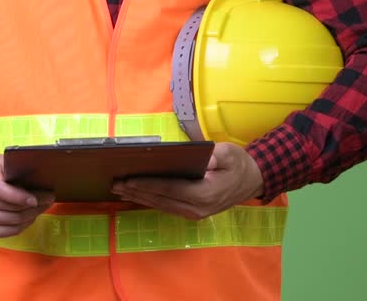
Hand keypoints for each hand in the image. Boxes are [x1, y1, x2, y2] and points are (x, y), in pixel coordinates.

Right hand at [0, 154, 54, 238]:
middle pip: (9, 208)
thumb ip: (15, 167)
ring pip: (11, 222)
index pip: (1, 190)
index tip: (36, 199)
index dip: (20, 197)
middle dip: (34, 206)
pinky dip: (22, 226)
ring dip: (31, 216)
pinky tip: (29, 217)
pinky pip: (6, 232)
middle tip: (48, 199)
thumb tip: (39, 177)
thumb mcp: (1, 161)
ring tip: (41, 208)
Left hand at [111, 142, 264, 219]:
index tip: (128, 179)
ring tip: (119, 190)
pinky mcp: (192, 213)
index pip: (170, 188)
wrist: (252, 181)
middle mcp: (198, 208)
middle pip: (161, 200)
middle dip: (136, 192)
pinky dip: (150, 201)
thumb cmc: (239, 164)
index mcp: (206, 193)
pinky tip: (136, 195)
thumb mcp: (231, 154)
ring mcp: (194, 213)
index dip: (147, 184)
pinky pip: (166, 207)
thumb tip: (207, 159)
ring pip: (161, 206)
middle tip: (115, 184)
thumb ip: (218, 157)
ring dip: (139, 198)